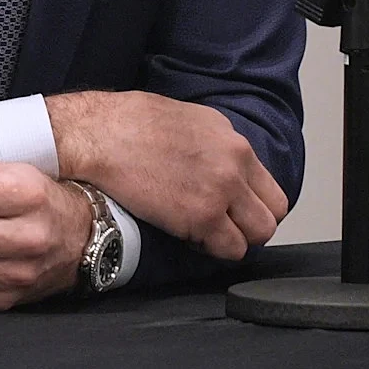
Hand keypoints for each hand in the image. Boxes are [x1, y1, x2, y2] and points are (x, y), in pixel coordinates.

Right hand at [46, 91, 287, 261]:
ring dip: (234, 239)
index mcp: (230, 136)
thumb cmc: (125, 122)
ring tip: (204, 233)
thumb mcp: (183, 119)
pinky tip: (187, 237)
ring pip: (258, 235)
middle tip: (221, 226)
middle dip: (248, 224)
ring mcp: (221, 190)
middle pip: (271, 212)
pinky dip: (212, 250)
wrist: (96, 134)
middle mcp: (234, 161)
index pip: (268, 184)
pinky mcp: (202, 216)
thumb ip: (210, 144)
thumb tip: (213, 161)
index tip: (232, 209)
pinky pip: (230, 249)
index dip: (251, 203)